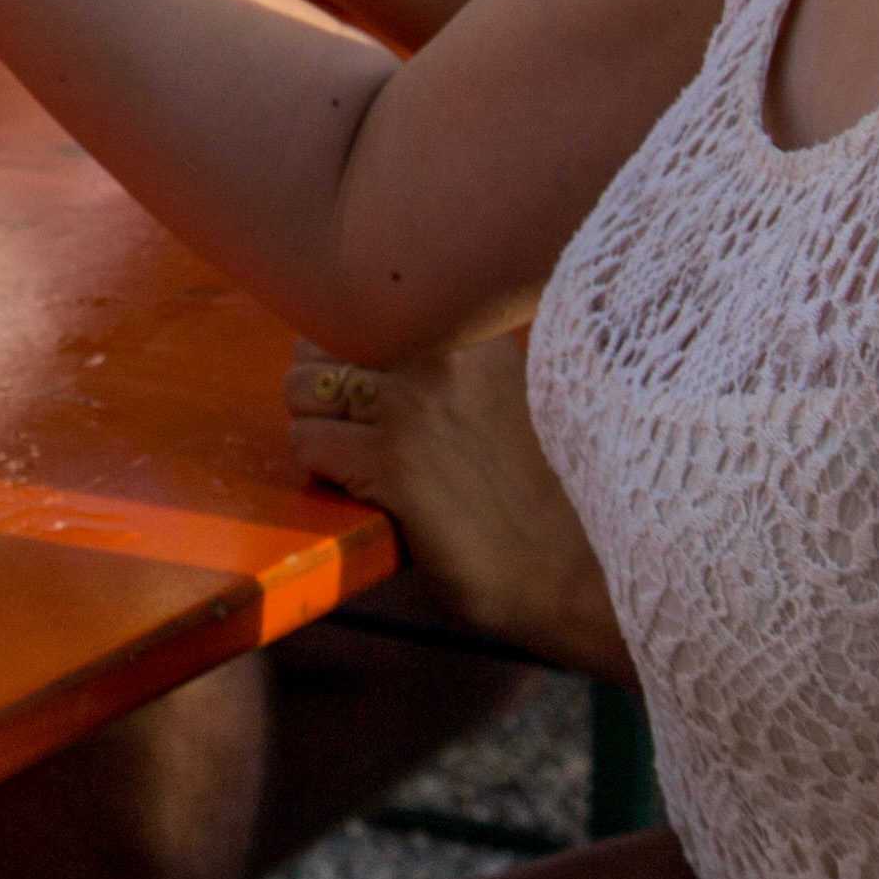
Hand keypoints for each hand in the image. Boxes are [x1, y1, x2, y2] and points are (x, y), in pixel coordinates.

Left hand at [284, 329, 626, 682]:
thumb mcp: (503, 394)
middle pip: (320, 343)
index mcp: (471, 332)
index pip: (362, 307)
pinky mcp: (392, 462)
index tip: (361, 385)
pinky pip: (308, 442)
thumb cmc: (537, 489)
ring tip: (354, 458)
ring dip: (316, 426)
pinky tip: (360, 487)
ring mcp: (415, 405)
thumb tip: (361, 339)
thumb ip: (445, 362)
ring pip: (302, 390)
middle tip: (352, 429)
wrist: (576, 571)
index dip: (348, 350)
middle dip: (323, 388)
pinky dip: (320, 467)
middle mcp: (441, 354)